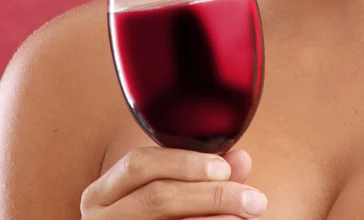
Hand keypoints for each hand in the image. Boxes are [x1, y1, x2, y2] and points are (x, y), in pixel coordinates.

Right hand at [80, 147, 267, 218]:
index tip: (223, 167)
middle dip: (210, 194)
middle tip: (253, 199)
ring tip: (247, 217)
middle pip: (157, 197)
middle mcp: (100, 219)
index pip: (139, 164)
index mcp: (101, 194)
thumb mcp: (160, 193)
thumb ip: (198, 175)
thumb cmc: (144, 217)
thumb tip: (241, 159)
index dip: (182, 162)